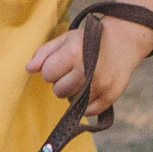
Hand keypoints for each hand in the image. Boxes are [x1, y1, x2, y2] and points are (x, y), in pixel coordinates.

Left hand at [26, 17, 150, 112]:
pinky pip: (87, 112)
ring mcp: (101, 85)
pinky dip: (86, 104)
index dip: (51, 69)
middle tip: (73, 71)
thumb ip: (44, 53)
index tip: (62, 62)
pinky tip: (92, 88)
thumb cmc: (87, 41)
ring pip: (72, 102)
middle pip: (58, 91)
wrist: (123, 41)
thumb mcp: (65, 39)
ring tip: (83, 78)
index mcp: (74, 53)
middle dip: (61, 82)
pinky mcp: (111, 96)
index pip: (46, 74)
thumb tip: (29, 69)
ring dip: (73, 93)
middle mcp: (88, 71)